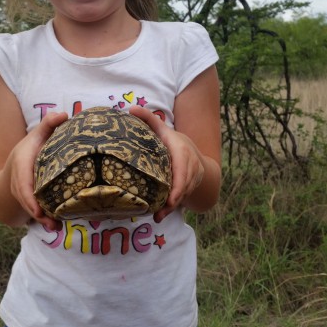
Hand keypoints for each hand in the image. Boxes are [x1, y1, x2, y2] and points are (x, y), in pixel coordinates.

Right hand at [8, 111, 66, 229]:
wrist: (12, 165)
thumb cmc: (29, 149)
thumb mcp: (36, 135)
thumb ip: (48, 125)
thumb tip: (65, 115)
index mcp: (21, 165)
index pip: (23, 184)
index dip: (29, 199)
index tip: (37, 210)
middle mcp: (19, 182)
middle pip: (27, 201)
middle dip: (39, 214)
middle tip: (54, 224)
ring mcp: (22, 194)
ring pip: (31, 210)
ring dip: (43, 220)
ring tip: (56, 227)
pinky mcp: (28, 202)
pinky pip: (35, 212)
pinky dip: (45, 220)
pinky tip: (56, 225)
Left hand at [129, 106, 203, 220]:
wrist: (196, 156)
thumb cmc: (174, 142)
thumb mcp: (163, 130)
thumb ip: (149, 120)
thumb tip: (130, 109)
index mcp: (182, 153)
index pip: (183, 171)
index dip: (177, 186)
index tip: (170, 198)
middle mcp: (190, 167)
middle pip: (182, 188)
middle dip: (171, 202)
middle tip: (158, 213)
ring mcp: (192, 180)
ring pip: (182, 196)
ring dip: (169, 208)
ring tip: (157, 216)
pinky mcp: (190, 189)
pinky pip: (181, 200)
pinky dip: (170, 208)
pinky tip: (160, 216)